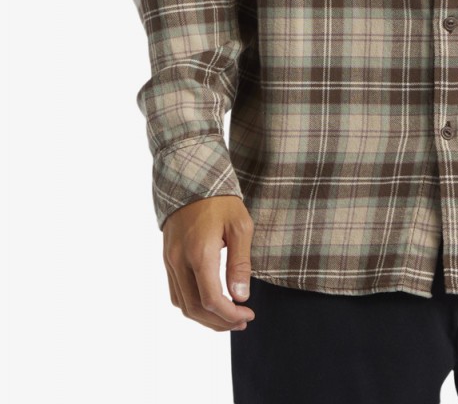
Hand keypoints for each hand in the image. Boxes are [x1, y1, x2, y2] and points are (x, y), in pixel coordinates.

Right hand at [162, 195, 255, 330]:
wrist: (192, 178)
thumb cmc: (221, 200)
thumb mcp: (240, 226)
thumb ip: (240, 263)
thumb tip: (240, 296)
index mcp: (200, 253)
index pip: (211, 300)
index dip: (230, 315)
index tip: (248, 314)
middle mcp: (180, 261)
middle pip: (195, 308)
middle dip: (219, 322)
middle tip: (241, 321)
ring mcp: (170, 261)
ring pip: (182, 304)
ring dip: (205, 317)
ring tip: (228, 317)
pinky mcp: (168, 258)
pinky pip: (176, 292)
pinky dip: (192, 305)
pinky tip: (209, 304)